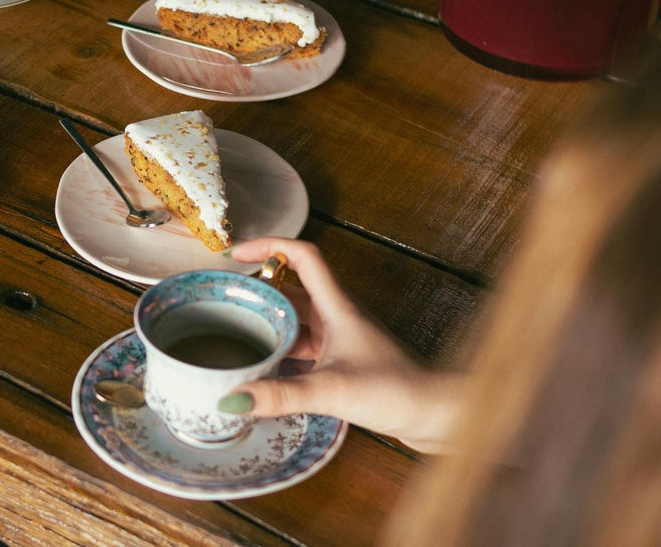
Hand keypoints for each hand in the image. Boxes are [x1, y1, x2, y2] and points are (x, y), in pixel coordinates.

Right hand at [223, 238, 464, 451]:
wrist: (436, 415)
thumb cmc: (396, 391)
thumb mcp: (332, 391)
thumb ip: (282, 395)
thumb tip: (232, 399)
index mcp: (338, 305)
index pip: (302, 256)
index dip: (269, 245)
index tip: (236, 254)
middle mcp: (338, 314)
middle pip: (291, 287)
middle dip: (258, 286)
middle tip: (223, 296)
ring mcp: (340, 337)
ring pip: (295, 317)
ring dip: (268, 318)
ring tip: (233, 326)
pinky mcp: (343, 360)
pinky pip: (302, 344)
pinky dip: (281, 348)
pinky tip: (262, 364)